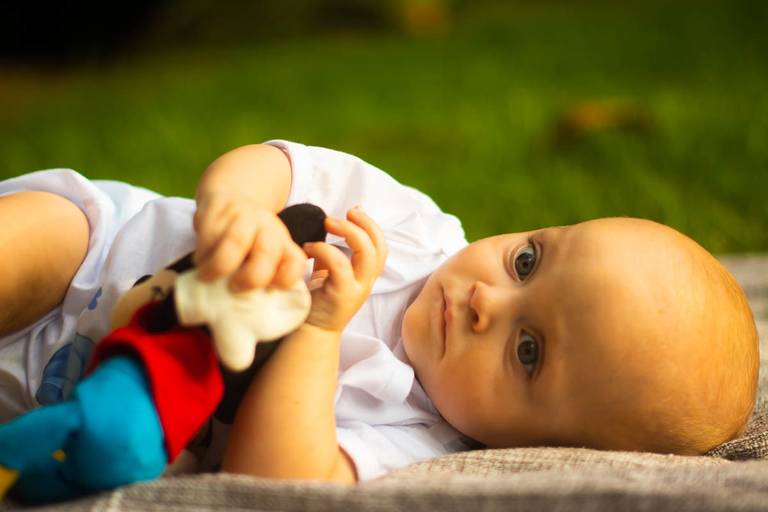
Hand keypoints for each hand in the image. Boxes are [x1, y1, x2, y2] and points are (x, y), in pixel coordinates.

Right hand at [193, 193, 306, 291]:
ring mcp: (244, 217)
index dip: (284, 280)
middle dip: (250, 278)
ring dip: (219, 266)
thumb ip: (263, 277)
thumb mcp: (263, 255)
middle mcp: (267, 228)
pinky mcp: (219, 210)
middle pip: (267, 252)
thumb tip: (250, 313)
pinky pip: (209, 236)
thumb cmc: (248, 239)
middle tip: (234, 289)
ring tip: (208, 277)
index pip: (295, 262)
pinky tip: (200, 261)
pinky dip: (202, 255)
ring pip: (236, 242)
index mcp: (283, 243)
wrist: (232, 194)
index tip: (267, 291)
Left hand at [302, 207, 386, 332]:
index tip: (354, 211)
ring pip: (367, 253)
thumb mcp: (328, 274)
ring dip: (349, 231)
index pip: (381, 246)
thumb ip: (332, 254)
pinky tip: (308, 248)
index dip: (372, 225)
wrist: (308, 334)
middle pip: (379, 246)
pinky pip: (339, 264)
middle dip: (365, 223)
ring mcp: (356, 289)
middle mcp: (365, 282)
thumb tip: (329, 226)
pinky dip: (324, 249)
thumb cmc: (316, 302)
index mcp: (365, 276)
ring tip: (328, 223)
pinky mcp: (342, 294)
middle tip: (345, 213)